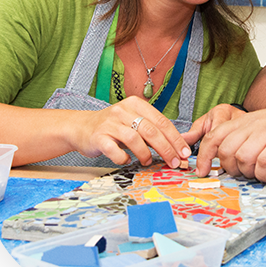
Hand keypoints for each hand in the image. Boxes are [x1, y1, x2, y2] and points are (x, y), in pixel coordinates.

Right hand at [72, 97, 191, 167]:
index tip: (184, 152)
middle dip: (166, 148)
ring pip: (134, 138)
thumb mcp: (133, 121)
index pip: (161, 121)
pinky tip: (127, 160)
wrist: (81, 127)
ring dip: (145, 154)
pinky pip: (114, 150)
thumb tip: (176, 147)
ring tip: (148, 161)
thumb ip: (152, 130)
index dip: (175, 138)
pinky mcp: (98, 137)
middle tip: (174, 162)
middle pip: (151, 130)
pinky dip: (123, 158)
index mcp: (136, 104)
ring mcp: (110, 123)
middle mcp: (123, 111)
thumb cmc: (113, 127)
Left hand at [195, 102, 265, 181]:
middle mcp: (253, 125)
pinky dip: (263, 175)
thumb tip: (224, 157)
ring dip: (248, 173)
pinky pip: (262, 166)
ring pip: (242, 159)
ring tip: (259, 171)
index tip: (202, 171)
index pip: (214, 136)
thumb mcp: (262, 124)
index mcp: (245, 120)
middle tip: (243, 172)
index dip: (204, 156)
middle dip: (230, 168)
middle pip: (225, 151)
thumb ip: (243, 136)